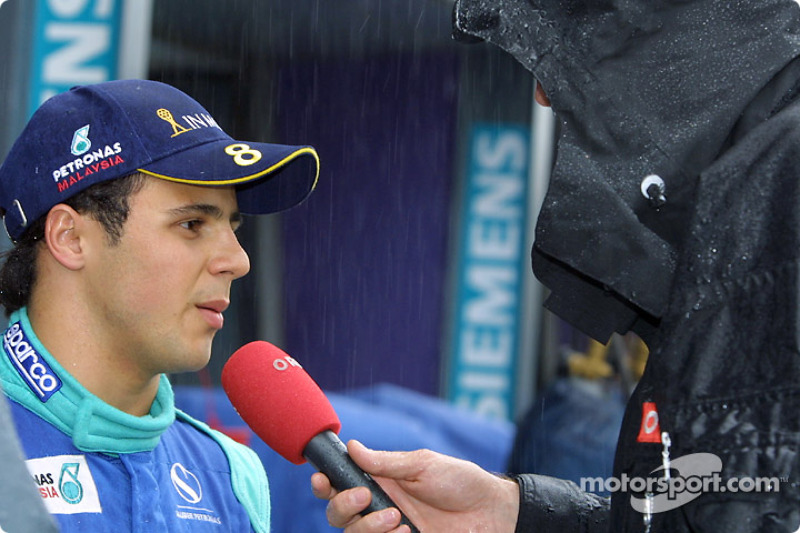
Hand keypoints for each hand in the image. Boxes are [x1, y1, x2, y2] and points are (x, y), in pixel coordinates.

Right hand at [310, 440, 519, 532]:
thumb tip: (352, 446)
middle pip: (337, 515)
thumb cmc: (460, 482)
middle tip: (365, 497)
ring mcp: (389, 531)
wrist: (492, 513)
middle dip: (342, 506)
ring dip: (366, 527)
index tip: (321, 480)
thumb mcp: (423, 464)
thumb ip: (386, 462)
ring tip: (397, 519)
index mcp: (381, 482)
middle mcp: (379, 508)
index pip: (340, 484)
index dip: (323, 483)